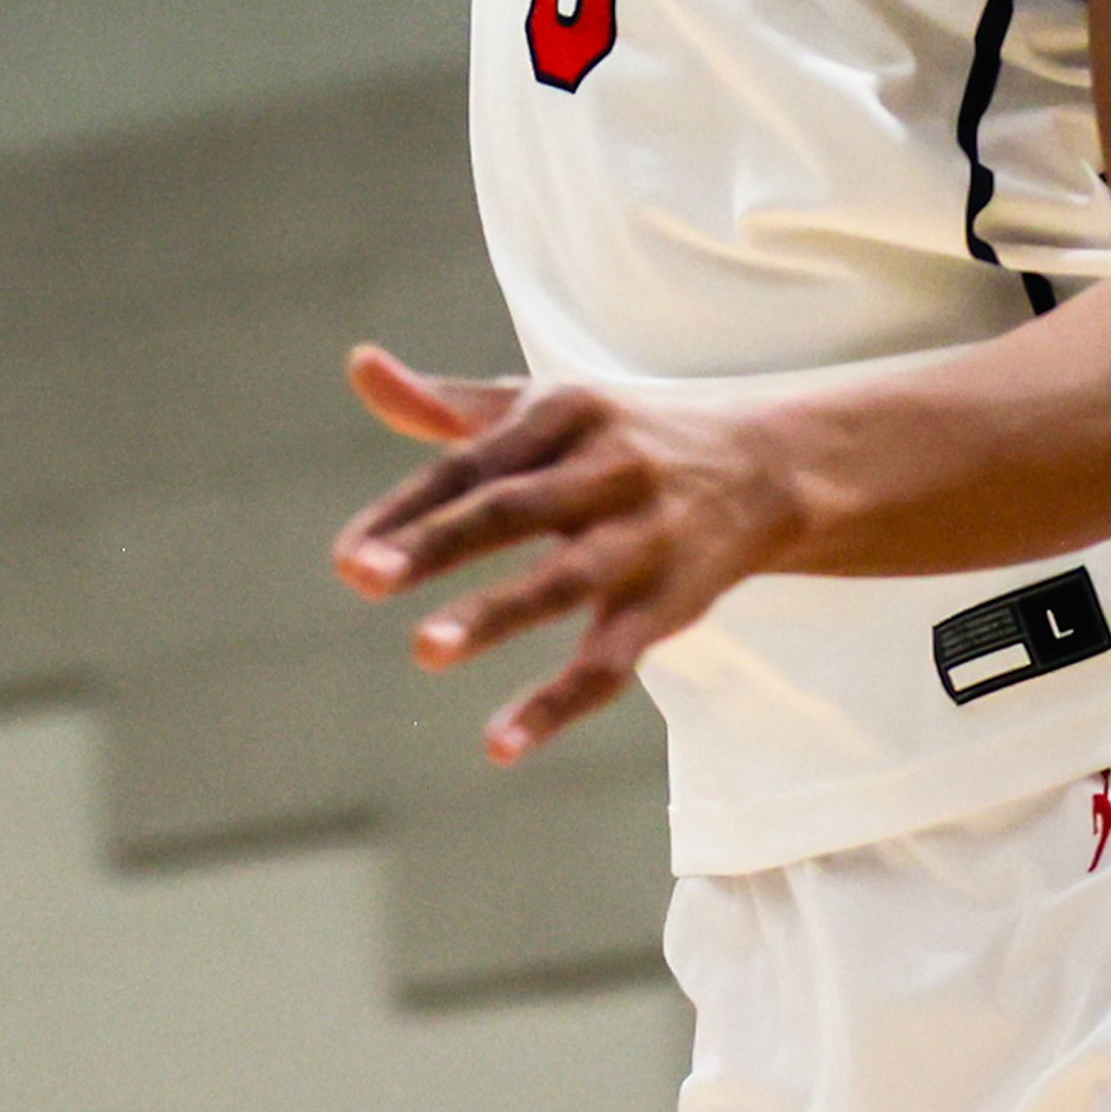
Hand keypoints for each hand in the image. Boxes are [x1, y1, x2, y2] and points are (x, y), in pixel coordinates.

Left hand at [331, 342, 801, 761]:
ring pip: (567, 581)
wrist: (766, 464)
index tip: (344, 559)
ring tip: (425, 650)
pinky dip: (559, 702)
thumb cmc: (622, 438)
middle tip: (360, 578)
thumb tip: (359, 365)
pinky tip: (498, 745)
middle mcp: (609, 468)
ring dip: (497, 612)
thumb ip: (448, 403)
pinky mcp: (671, 603)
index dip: (406, 510)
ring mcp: (644, 537)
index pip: (473, 463)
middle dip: (440, 542)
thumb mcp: (548, 408)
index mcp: (568, 413)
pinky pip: (614, 658)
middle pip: (514, 507)